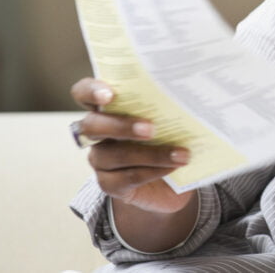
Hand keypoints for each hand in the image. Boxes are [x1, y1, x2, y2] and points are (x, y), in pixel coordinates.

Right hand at [70, 77, 193, 214]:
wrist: (170, 181)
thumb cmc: (168, 136)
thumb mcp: (169, 116)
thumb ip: (168, 103)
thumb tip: (190, 92)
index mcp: (107, 107)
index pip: (84, 92)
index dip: (91, 91)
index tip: (109, 95)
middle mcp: (97, 133)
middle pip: (92, 125)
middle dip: (121, 126)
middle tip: (151, 128)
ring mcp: (100, 159)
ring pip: (114, 155)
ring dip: (151, 154)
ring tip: (181, 154)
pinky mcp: (109, 184)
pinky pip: (125, 178)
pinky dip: (152, 172)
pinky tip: (173, 168)